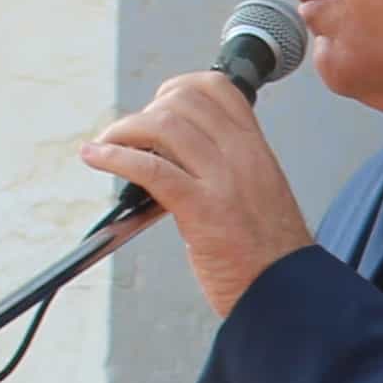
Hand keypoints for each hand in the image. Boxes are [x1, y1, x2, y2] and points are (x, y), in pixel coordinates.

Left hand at [81, 72, 317, 318]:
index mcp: (256, 150)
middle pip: (184, 100)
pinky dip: (114, 158)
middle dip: (145, 110)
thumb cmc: (269, 255)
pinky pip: (151, 168)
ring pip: (164, 126)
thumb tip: (178, 157)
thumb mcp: (259, 194)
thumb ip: (227, 168)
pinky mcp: (202, 210)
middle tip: (128, 133)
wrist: (286, 294)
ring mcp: (223, 181)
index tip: (157, 105)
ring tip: (107, 145)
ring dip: (123, 130)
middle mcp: (242, 157)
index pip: (218, 89)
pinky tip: (97, 157)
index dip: (178, 88)